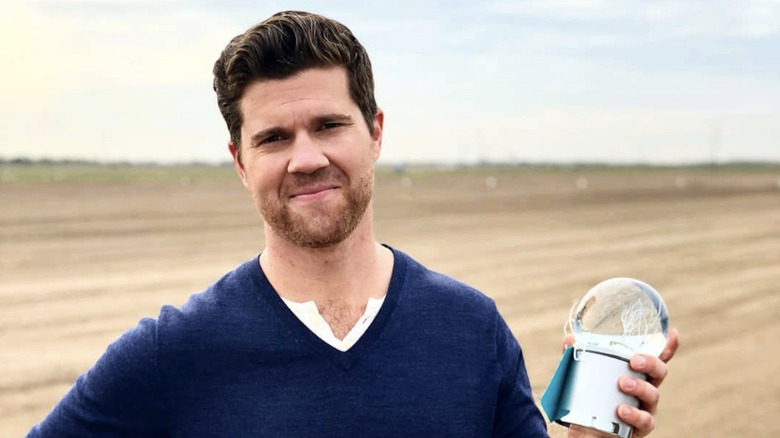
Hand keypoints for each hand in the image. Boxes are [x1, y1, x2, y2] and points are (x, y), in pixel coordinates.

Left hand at [564, 329, 679, 437]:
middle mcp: (645, 388)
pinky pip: (644, 420)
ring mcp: (645, 408)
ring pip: (653, 394)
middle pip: (659, 371)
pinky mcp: (639, 427)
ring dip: (640, 387)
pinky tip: (622, 410)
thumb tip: (570, 339)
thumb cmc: (589, 398)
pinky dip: (634, 414)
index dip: (667, 346)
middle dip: (650, 363)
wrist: (586, 429)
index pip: (655, 357)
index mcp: (635, 373)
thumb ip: (577, 357)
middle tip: (634, 361)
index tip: (673, 334)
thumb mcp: (582, 376)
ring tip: (623, 383)